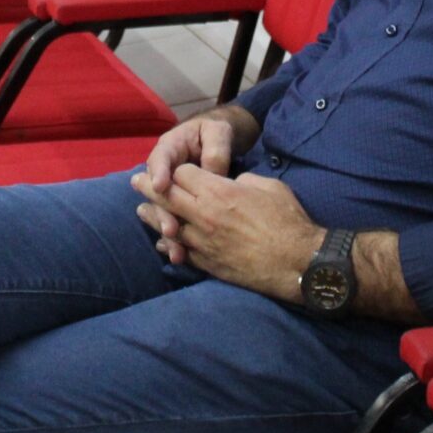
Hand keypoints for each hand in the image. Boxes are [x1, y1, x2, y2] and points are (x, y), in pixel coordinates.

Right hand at [132, 110, 246, 264]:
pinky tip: (179, 256)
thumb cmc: (214, 134)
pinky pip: (172, 222)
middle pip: (157, 194)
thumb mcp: (217, 132)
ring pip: (162, 213)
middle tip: (170, 229)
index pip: (160, 158)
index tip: (161, 186)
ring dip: (167, 230)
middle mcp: (163, 172)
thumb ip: (215, 149)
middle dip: (162, 212)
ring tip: (176, 248)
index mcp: (170, 147)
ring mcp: (168, 192)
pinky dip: (175, 240)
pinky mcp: (177, 207)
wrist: (216, 142)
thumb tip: (213, 171)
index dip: (159, 172)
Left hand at [142, 164, 320, 301]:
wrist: (297, 262)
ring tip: (141, 210)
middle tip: (135, 181)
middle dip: (149, 187)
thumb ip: (243, 180)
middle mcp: (204, 215)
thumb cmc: (287, 220)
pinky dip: (169, 244)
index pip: (183, 174)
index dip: (177, 169)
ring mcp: (203, 242)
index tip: (173, 168)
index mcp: (218, 191)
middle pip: (167, 197)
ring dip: (152, 216)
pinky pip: (181, 251)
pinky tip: (162, 241)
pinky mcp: (208, 264)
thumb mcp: (267, 186)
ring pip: (168, 226)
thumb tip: (232, 183)